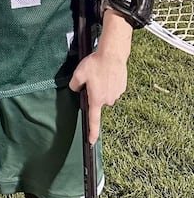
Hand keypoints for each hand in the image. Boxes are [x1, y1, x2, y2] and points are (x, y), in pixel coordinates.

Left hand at [68, 11, 132, 142]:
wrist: (113, 55)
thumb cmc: (95, 65)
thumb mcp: (78, 74)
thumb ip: (74, 85)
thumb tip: (76, 89)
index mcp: (97, 99)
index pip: (94, 119)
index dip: (92, 132)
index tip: (91, 141)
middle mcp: (108, 100)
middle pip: (97, 101)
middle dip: (93, 93)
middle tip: (90, 79)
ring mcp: (117, 94)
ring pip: (105, 93)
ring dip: (101, 86)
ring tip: (99, 73)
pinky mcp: (122, 87)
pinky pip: (112, 88)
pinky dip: (109, 82)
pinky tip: (106, 72)